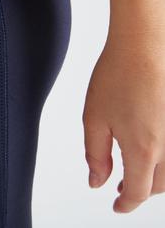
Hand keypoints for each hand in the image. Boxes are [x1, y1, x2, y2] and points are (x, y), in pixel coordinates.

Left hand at [83, 29, 164, 212]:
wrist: (143, 45)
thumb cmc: (118, 75)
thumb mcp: (94, 118)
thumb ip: (96, 154)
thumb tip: (98, 181)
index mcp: (143, 149)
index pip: (137, 192)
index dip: (125, 204)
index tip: (116, 206)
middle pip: (158, 185)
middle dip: (140, 191)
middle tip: (121, 188)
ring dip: (154, 177)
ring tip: (134, 170)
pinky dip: (164, 158)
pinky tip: (149, 147)